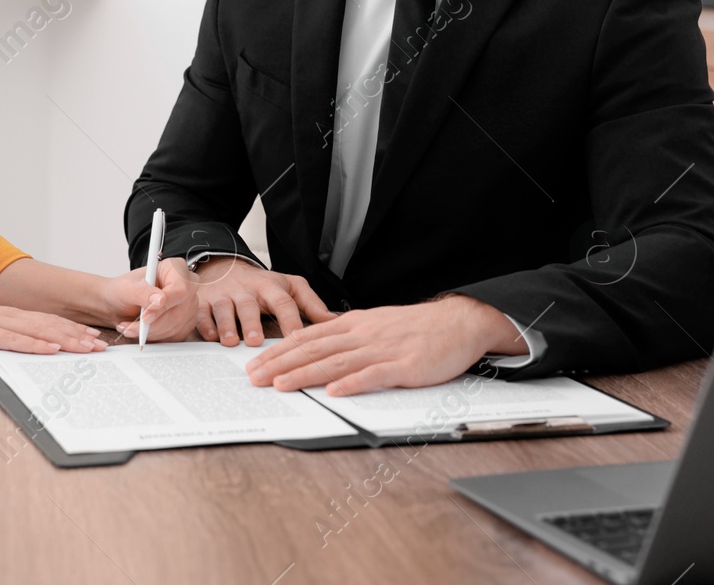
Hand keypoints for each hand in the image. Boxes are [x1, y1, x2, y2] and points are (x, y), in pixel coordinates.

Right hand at [0, 296, 107, 353]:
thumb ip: (7, 333)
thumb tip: (29, 345)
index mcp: (12, 315)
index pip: (50, 322)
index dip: (74, 329)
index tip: (94, 336)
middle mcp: (11, 316)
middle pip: (51, 326)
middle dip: (78, 336)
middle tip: (101, 345)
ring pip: (39, 331)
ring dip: (65, 339)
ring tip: (86, 347)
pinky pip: (14, 340)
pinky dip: (35, 344)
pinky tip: (50, 348)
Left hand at [105, 259, 195, 342]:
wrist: (118, 305)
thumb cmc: (122, 291)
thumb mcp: (126, 289)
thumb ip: (142, 292)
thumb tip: (160, 300)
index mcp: (175, 268)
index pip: (179, 289)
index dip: (165, 304)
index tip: (145, 316)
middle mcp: (187, 286)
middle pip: (178, 311)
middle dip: (152, 324)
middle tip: (130, 327)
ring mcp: (189, 306)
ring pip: (176, 326)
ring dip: (150, 332)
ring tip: (130, 328)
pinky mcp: (186, 323)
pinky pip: (175, 336)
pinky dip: (155, 337)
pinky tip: (141, 331)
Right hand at [192, 257, 335, 346]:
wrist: (224, 266)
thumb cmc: (261, 284)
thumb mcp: (289, 286)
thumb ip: (311, 303)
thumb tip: (333, 322)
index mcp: (269, 287)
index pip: (283, 301)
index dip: (290, 319)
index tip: (297, 338)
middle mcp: (245, 290)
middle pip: (249, 305)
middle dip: (251, 323)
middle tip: (255, 341)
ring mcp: (223, 295)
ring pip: (223, 308)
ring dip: (226, 325)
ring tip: (230, 341)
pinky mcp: (204, 301)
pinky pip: (202, 312)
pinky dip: (205, 324)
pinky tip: (210, 336)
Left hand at [244, 295, 527, 394]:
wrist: (459, 321)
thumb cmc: (416, 327)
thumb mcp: (374, 324)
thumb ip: (346, 335)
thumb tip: (316, 345)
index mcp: (353, 324)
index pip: (307, 337)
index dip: (278, 350)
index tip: (255, 363)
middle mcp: (362, 334)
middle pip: (313, 349)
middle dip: (280, 364)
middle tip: (254, 378)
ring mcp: (382, 350)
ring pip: (336, 362)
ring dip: (305, 374)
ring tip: (281, 386)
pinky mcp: (405, 366)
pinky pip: (374, 375)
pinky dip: (352, 383)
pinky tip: (334, 392)